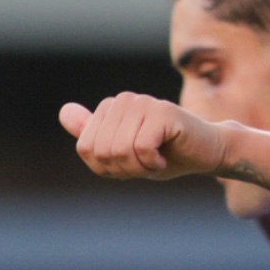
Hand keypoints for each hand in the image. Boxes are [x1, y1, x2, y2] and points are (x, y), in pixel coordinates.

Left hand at [57, 93, 226, 183]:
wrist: (206, 153)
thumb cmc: (166, 155)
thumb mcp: (123, 153)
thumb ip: (93, 136)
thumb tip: (63, 111)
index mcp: (109, 108)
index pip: (87, 149)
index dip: (109, 168)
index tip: (132, 163)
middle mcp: (122, 100)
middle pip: (102, 152)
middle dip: (125, 169)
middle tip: (148, 163)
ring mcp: (142, 103)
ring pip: (120, 151)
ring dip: (141, 167)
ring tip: (158, 159)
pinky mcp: (161, 111)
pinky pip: (141, 148)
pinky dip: (153, 163)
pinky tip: (167, 155)